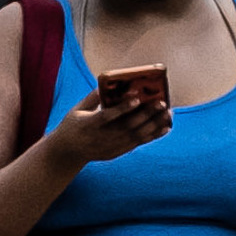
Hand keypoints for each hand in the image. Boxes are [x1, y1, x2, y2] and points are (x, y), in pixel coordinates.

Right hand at [43, 82, 171, 170]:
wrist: (68, 152)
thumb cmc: (73, 125)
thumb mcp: (76, 110)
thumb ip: (92, 98)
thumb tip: (108, 83)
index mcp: (89, 125)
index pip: (108, 116)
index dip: (123, 107)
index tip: (137, 97)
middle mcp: (102, 138)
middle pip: (127, 126)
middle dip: (146, 114)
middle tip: (161, 102)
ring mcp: (111, 147)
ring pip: (137, 136)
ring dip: (154, 124)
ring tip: (168, 112)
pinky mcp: (118, 152)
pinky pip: (139, 143)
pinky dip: (153, 135)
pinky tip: (165, 127)